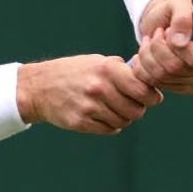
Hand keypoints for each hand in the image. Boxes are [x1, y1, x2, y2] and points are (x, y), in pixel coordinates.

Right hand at [16, 55, 162, 134]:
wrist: (39, 87)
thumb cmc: (73, 72)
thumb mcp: (96, 61)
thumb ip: (121, 70)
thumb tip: (148, 79)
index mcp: (106, 69)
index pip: (142, 89)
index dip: (152, 96)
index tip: (152, 98)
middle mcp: (99, 87)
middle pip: (136, 110)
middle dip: (137, 109)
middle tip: (130, 104)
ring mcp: (89, 106)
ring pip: (123, 122)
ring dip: (122, 118)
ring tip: (111, 108)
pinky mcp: (81, 122)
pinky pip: (109, 130)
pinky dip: (110, 125)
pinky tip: (100, 115)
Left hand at [132, 0, 192, 93]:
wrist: (161, 25)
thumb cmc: (172, 12)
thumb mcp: (177, 3)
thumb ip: (182, 16)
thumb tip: (180, 42)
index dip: (174, 45)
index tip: (167, 30)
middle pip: (176, 68)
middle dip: (157, 49)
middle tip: (155, 34)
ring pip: (163, 77)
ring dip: (147, 56)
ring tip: (148, 42)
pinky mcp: (183, 88)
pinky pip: (156, 83)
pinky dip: (143, 68)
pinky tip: (146, 55)